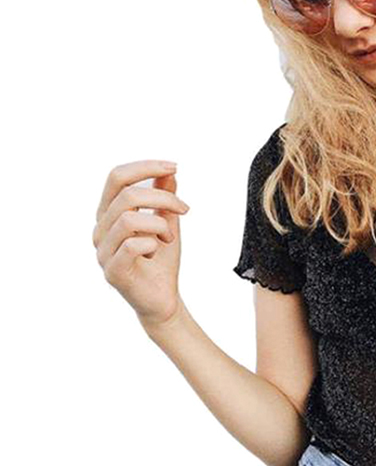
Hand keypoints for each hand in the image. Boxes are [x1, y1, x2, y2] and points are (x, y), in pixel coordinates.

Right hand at [93, 160, 190, 328]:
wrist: (163, 298)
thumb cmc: (161, 259)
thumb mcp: (167, 221)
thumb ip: (164, 197)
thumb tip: (169, 171)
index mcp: (109, 213)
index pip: (116, 178)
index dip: (144, 167)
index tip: (174, 167)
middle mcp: (100, 230)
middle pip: (126, 196)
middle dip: (163, 197)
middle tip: (185, 209)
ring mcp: (103, 251)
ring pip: (129, 219)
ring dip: (160, 224)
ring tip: (168, 237)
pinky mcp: (113, 271)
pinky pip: (132, 245)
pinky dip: (153, 243)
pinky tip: (158, 250)